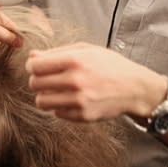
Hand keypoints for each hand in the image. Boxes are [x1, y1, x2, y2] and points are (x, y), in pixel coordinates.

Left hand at [26, 42, 166, 120]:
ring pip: (41, 102)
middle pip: (34, 84)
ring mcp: (79, 100)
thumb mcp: (86, 51)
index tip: (36, 67)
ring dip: (45, 96)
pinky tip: (71, 99)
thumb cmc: (110, 66)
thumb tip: (32, 56)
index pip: (35, 66)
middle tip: (46, 79)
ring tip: (56, 91)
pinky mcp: (82, 116)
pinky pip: (56, 113)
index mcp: (75, 60)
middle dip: (36, 81)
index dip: (31, 66)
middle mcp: (76, 81)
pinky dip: (59, 107)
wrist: (135, 88)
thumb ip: (56, 52)